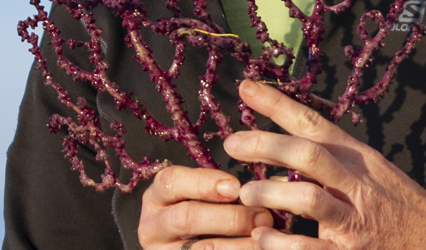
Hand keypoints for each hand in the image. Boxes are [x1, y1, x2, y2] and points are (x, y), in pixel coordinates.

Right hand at [137, 164, 275, 249]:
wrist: (186, 246)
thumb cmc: (204, 213)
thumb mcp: (202, 196)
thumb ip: (225, 187)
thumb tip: (272, 182)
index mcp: (158, 197)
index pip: (172, 182)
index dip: (205, 182)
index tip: (236, 187)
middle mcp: (153, 227)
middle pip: (187, 217)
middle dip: (230, 217)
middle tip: (263, 216)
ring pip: (202, 248)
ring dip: (238, 244)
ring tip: (265, 237)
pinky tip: (261, 249)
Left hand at [224, 79, 425, 249]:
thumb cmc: (397, 204)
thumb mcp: (370, 170)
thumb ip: (332, 156)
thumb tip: (287, 141)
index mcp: (357, 158)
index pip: (314, 123)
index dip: (277, 104)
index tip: (245, 88)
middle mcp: (356, 183)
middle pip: (308, 154)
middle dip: (266, 145)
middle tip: (232, 143)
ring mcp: (355, 220)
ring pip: (309, 198)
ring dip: (271, 194)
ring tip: (245, 194)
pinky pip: (311, 249)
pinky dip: (282, 245)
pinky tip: (261, 240)